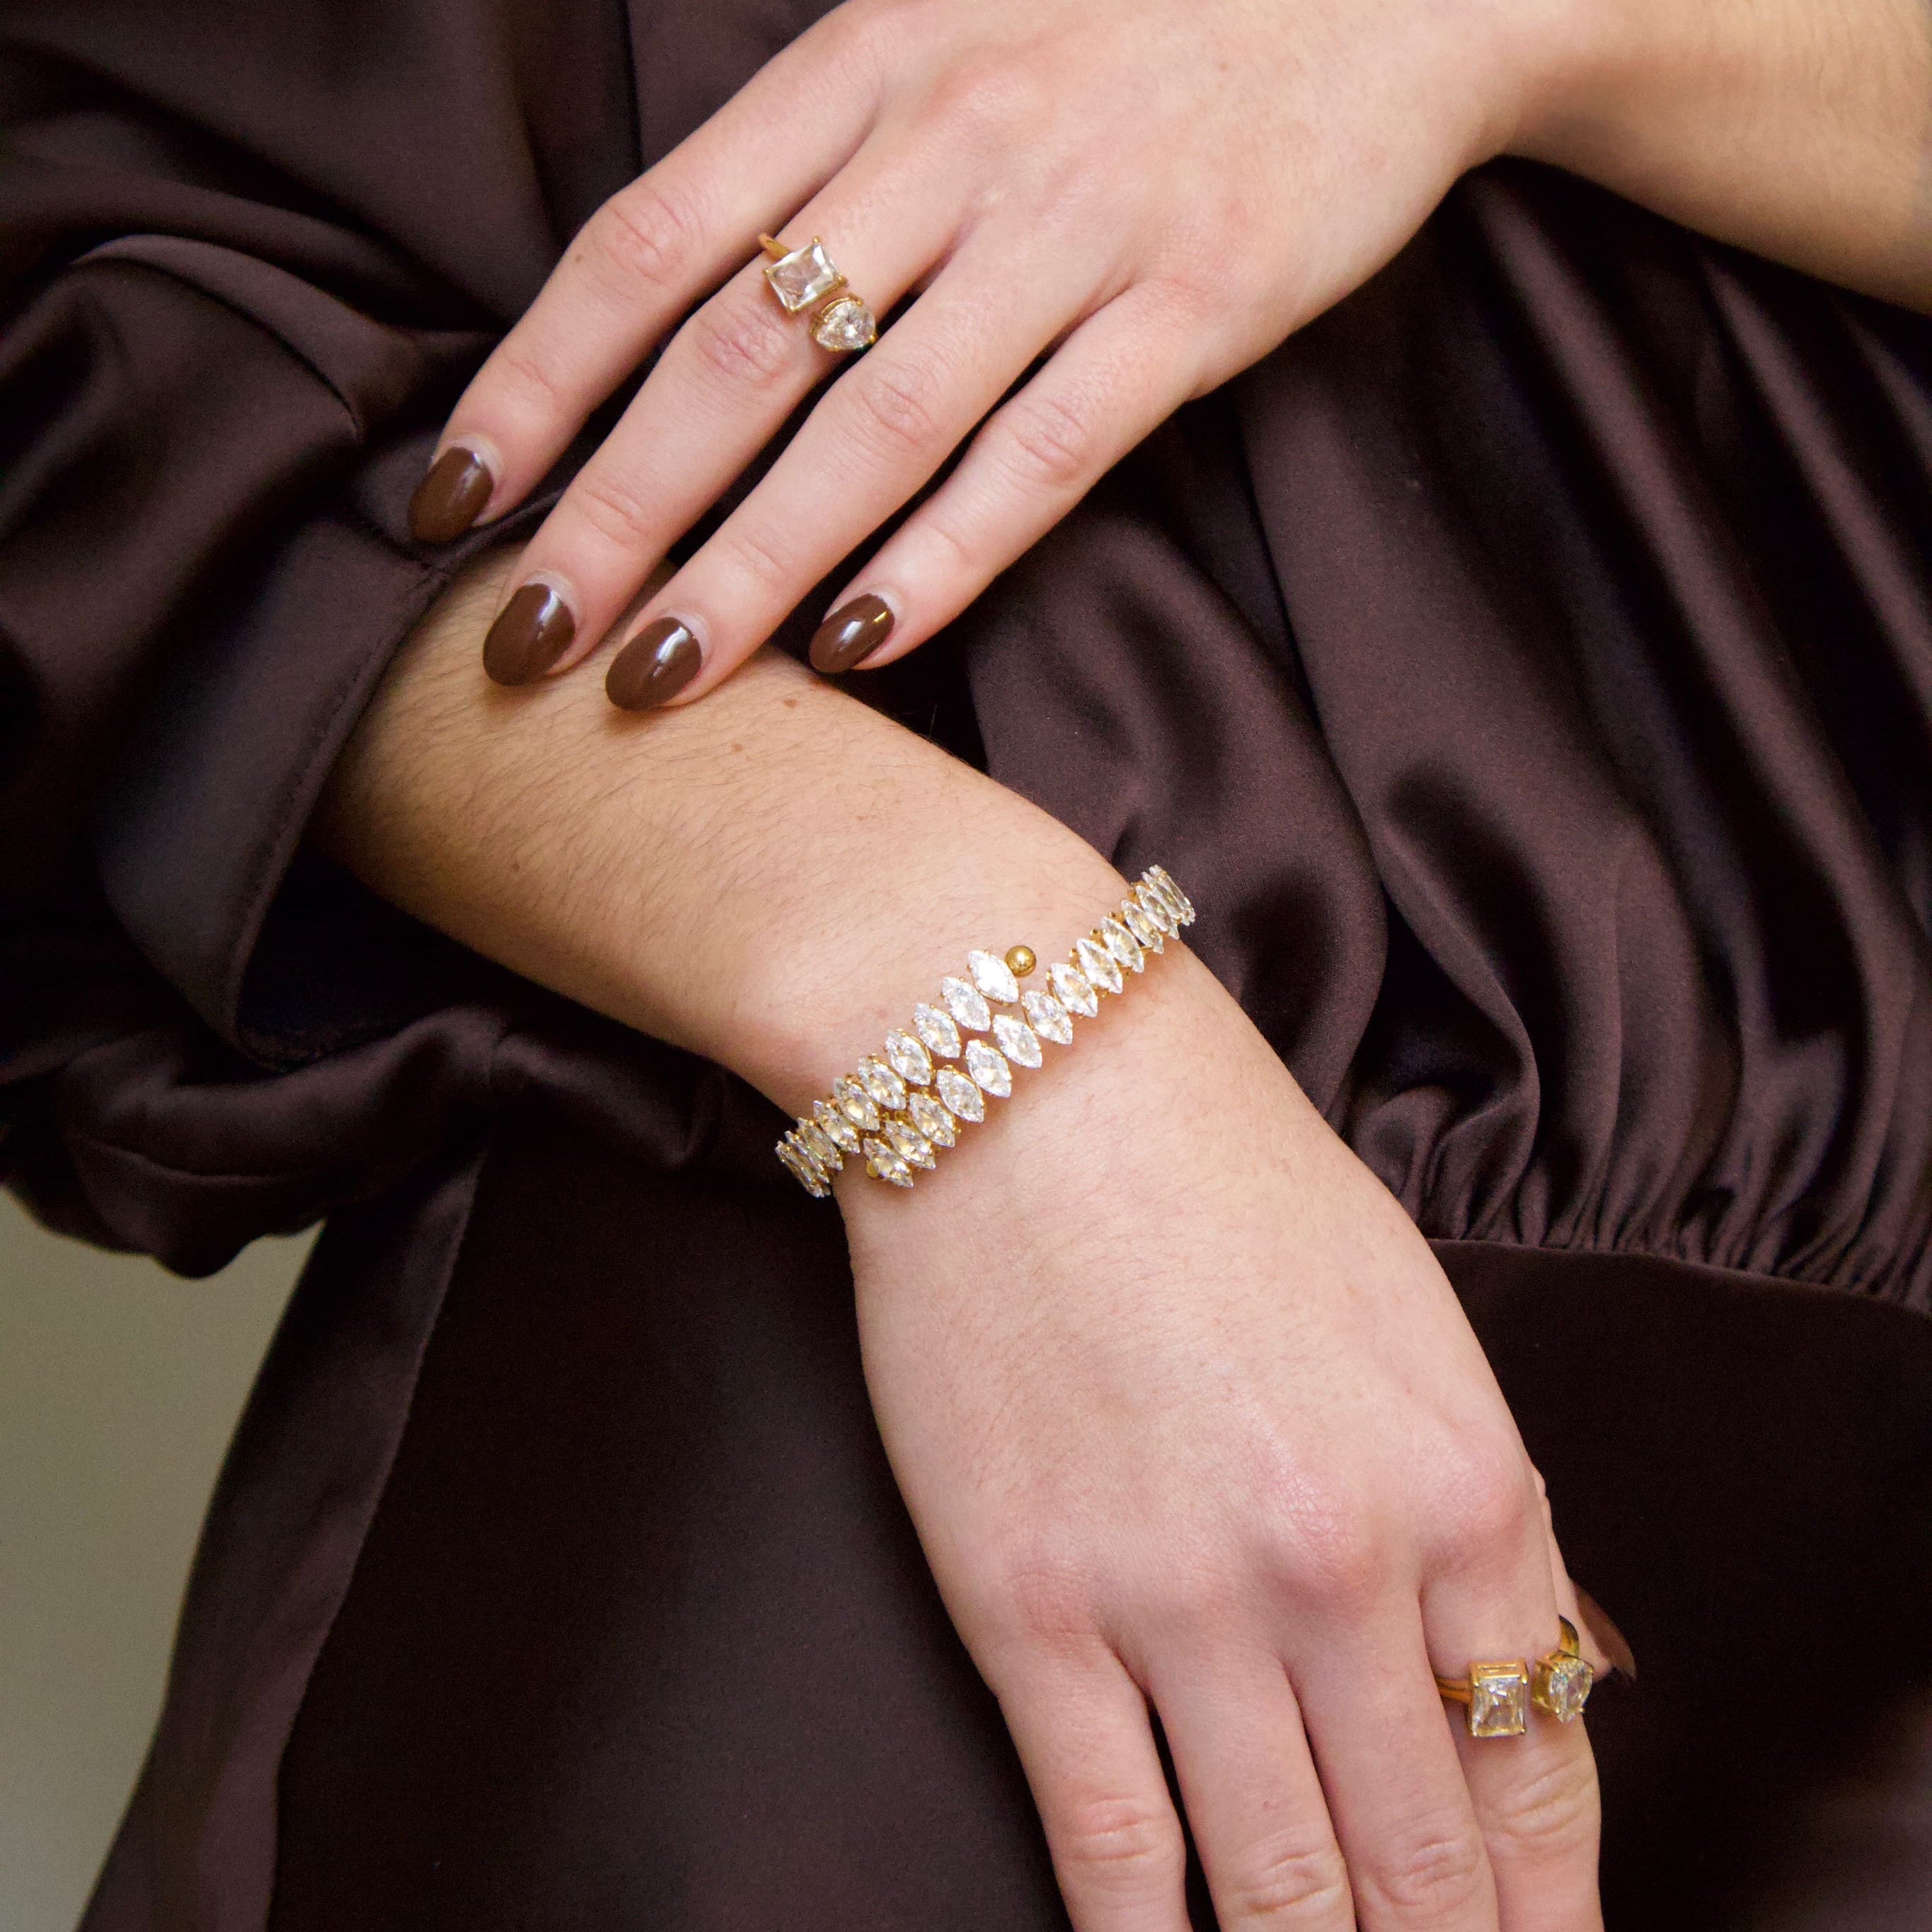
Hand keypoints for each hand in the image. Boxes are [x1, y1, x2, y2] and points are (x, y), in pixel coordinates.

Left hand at [411, 0, 1561, 701]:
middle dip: (611, 512)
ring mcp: (1077, 226)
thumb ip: (817, 151)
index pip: (649, 242)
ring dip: (753, 565)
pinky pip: (1044, 456)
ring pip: (874, 425)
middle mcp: (951, 138)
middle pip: (735, 355)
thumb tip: (674, 311)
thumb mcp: (948, 27)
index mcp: (864, 59)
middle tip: (522, 641)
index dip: (536, 382)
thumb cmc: (1135, 18)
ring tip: (660, 678)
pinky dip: (946, 557)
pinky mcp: (1194, 305)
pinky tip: (862, 645)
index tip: (452, 502)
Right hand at [843, 943, 1608, 1930]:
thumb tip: (1520, 1671)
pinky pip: (1111, 1846)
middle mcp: (1342, 1568)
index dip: (1546, 1905)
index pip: (1542, 1769)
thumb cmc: (1223, 1175)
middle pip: (1425, 1859)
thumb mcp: (1414, 1321)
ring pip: (1281, 1884)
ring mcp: (1183, 1603)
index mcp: (1464, 1486)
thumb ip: (1474, 1508)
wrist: (1029, 1078)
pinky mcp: (1032, 1611)